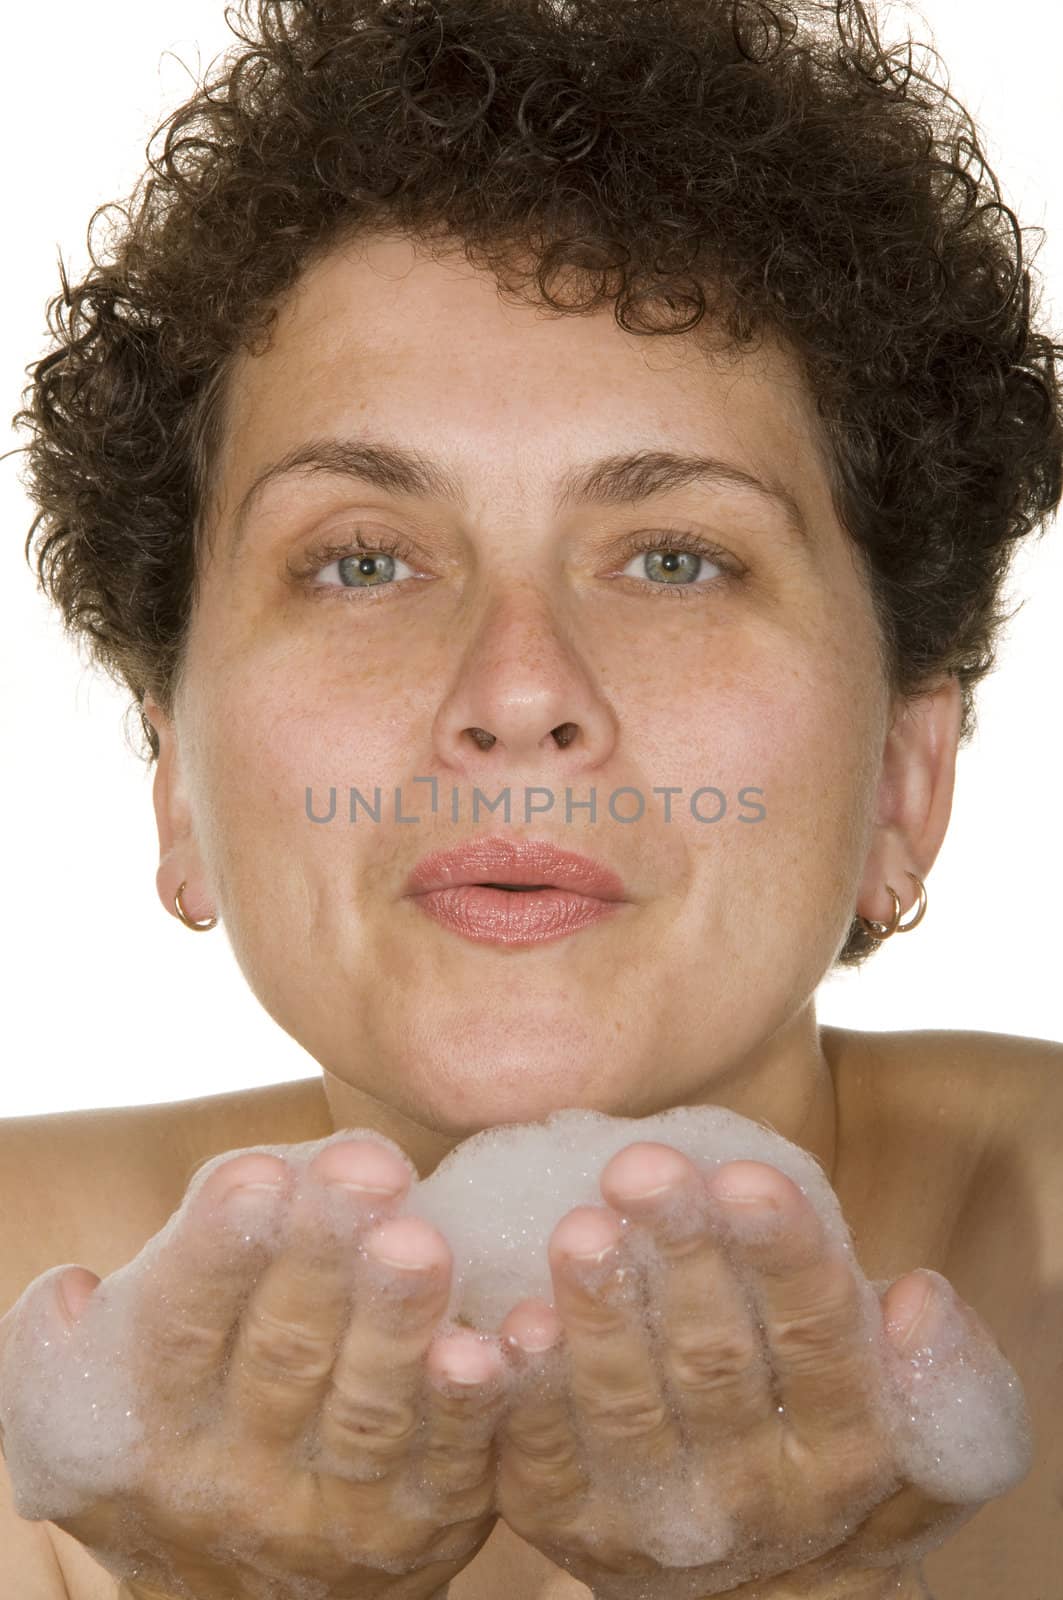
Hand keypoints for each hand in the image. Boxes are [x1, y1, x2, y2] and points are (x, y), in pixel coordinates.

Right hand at [0, 1139, 507, 1599]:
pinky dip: (473, 1408)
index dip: (218, 1252)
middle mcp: (241, 1476)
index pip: (178, 1333)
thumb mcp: (79, 1407)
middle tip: (366, 1172)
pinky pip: (453, 1464)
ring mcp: (337, 1508)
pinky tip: (489, 1344)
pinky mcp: (425, 1523)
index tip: (257, 1173)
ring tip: (423, 1243)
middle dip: (323, 1257)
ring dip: (398, 1324)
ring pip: (369, 1410)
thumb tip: (75, 1291)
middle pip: (284, 1356)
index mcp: (152, 1427)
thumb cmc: (177, 1435)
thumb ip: (64, 1343)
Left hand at [496, 1142, 988, 1598]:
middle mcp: (752, 1496)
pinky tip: (515, 1318)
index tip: (748, 1176)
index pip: (819, 1343)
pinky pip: (541, 1452)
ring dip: (600, 1314)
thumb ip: (932, 1371)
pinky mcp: (566, 1520)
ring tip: (580, 1228)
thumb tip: (919, 1299)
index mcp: (842, 1452)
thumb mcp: (906, 1427)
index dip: (783, 1257)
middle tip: (645, 1168)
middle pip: (715, 1363)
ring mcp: (655, 1515)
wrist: (739, 1587)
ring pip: (626, 1409)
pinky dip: (528, 1387)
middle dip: (680, 1257)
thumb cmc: (815, 1444)